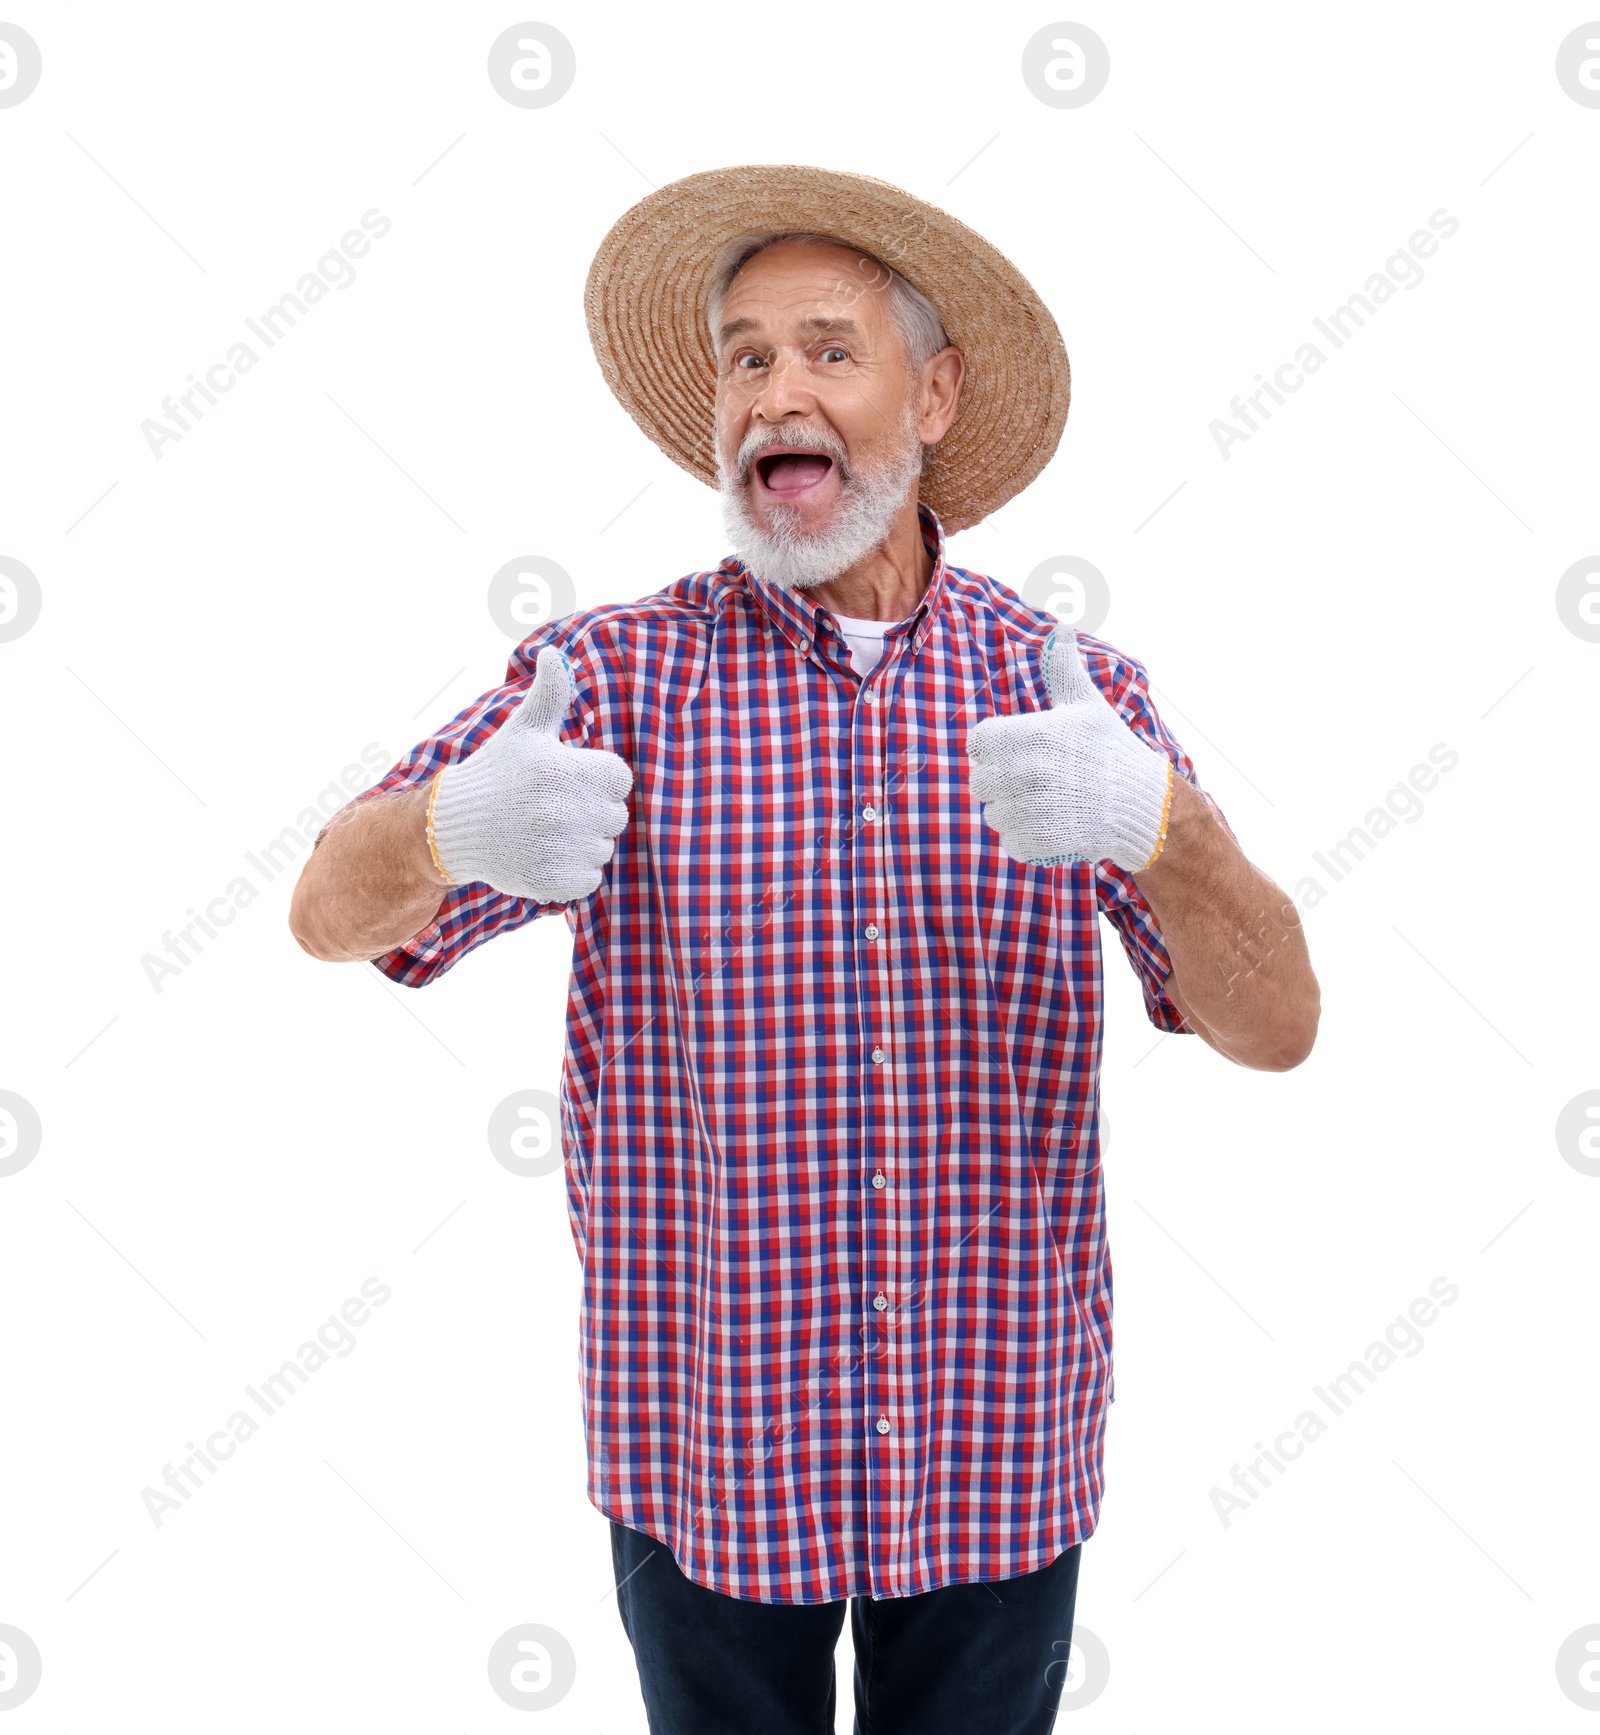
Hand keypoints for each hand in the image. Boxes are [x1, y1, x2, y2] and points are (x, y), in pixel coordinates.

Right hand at [428, 645, 633, 900]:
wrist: (452, 827)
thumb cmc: (497, 773)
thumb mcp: (524, 729)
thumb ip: (551, 693)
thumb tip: (553, 652)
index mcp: (570, 771)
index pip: (619, 779)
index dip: (593, 778)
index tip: (562, 779)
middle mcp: (570, 811)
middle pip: (615, 815)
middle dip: (588, 811)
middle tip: (547, 806)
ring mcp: (564, 850)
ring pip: (603, 848)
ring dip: (580, 842)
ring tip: (540, 830)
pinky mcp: (557, 882)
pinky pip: (590, 878)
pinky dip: (571, 872)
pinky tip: (540, 854)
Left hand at [965, 629, 1174, 872]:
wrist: (1145, 803)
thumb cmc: (1111, 749)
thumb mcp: (1088, 705)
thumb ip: (1064, 670)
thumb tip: (1061, 630)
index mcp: (1036, 734)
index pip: (978, 741)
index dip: (992, 747)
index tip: (1011, 751)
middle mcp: (1032, 770)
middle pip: (980, 781)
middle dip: (1000, 781)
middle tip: (1032, 779)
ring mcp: (1036, 808)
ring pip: (993, 814)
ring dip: (1012, 812)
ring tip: (1045, 802)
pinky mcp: (1042, 840)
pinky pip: (1009, 842)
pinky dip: (1024, 838)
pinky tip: (1050, 824)